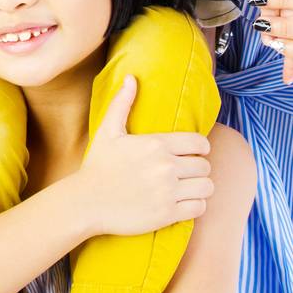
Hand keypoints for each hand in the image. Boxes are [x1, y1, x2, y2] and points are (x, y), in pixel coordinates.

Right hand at [73, 76, 213, 236]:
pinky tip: (184, 202)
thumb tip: (131, 77)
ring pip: (206, 187)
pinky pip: (199, 208)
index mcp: (156, 144)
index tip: (192, 153)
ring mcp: (167, 192)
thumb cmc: (98, 165)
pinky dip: (195, 205)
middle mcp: (166, 167)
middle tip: (187, 172)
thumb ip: (122, 103)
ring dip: (200, 187)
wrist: (86, 202)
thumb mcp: (108, 131)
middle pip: (205, 166)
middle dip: (198, 168)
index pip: (199, 143)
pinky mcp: (167, 214)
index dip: (200, 148)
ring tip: (190, 187)